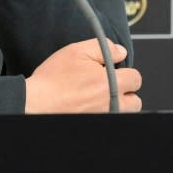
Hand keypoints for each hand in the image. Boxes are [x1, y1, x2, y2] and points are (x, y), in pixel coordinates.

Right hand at [24, 39, 142, 113]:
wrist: (36, 102)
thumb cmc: (53, 78)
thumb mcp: (75, 51)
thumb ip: (103, 47)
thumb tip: (121, 52)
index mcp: (110, 83)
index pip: (135, 78)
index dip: (124, 71)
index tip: (112, 71)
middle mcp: (111, 103)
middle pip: (135, 101)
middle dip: (125, 91)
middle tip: (107, 85)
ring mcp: (104, 116)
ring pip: (125, 113)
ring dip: (118, 104)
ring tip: (99, 97)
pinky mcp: (95, 124)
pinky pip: (109, 118)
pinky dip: (104, 112)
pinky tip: (90, 105)